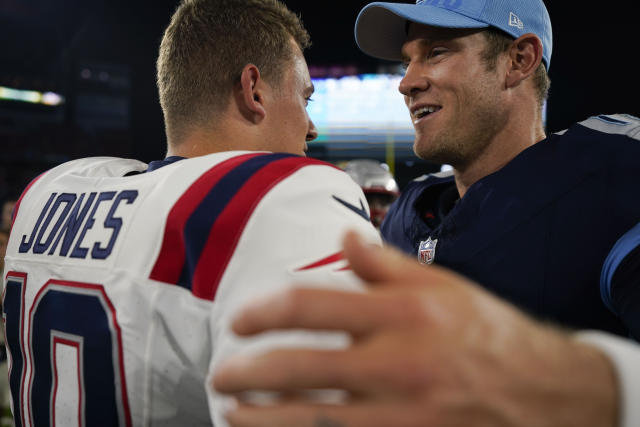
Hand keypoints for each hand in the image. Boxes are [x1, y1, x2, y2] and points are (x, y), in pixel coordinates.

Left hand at [213, 231, 617, 426]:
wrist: (545, 394)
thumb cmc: (486, 333)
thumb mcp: (443, 286)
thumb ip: (387, 264)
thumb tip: (344, 236)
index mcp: (402, 313)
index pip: (312, 304)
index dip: (264, 310)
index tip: (240, 319)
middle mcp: (396, 362)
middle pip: (300, 367)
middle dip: (249, 371)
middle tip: (221, 372)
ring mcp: (400, 412)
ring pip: (312, 418)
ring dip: (263, 417)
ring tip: (232, 411)